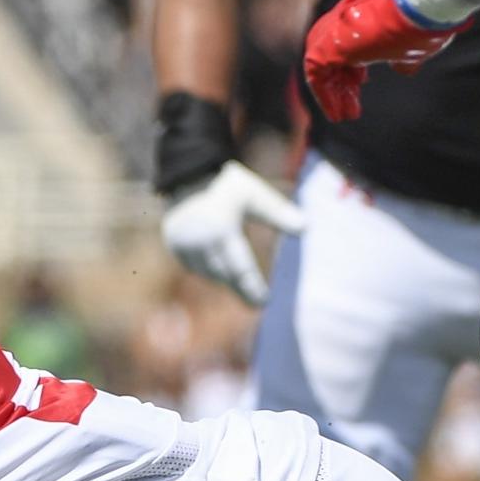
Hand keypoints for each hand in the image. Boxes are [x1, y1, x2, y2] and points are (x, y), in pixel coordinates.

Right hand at [160, 160, 303, 304]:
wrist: (191, 175)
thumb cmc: (232, 187)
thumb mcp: (257, 196)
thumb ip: (279, 213)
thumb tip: (307, 227)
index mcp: (222, 228)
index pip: (240, 267)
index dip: (251, 287)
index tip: (264, 303)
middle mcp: (199, 238)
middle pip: (224, 274)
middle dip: (241, 289)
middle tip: (255, 305)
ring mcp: (182, 242)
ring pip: (208, 272)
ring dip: (224, 276)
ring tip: (238, 277)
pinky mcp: (172, 243)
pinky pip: (194, 266)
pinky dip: (207, 268)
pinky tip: (218, 264)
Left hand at [301, 0, 459, 120]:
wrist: (419, 6)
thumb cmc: (422, 22)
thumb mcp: (413, 45)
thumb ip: (403, 58)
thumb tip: (402, 69)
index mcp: (364, 14)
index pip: (348, 40)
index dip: (353, 64)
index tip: (362, 83)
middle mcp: (345, 18)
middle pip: (333, 53)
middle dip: (342, 82)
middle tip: (352, 106)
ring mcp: (334, 28)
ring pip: (322, 63)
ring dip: (332, 91)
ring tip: (344, 115)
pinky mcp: (327, 43)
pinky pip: (316, 73)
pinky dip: (324, 94)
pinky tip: (337, 113)